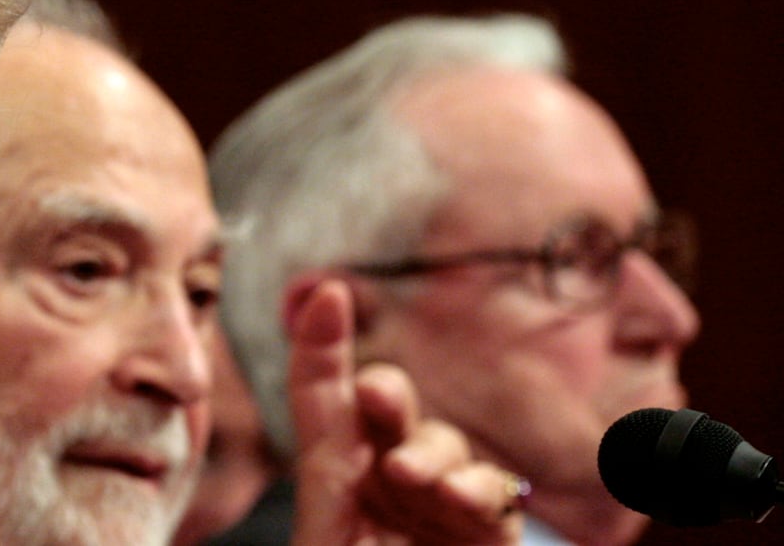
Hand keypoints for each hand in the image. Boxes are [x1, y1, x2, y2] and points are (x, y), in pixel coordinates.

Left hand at [286, 279, 523, 545]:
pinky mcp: (487, 534)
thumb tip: (329, 336)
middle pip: (389, 411)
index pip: (323, 397)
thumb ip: (326, 454)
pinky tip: (458, 496)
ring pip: (444, 446)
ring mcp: (440, 502)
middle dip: (386, 394)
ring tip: (406, 473)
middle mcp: (387, 477)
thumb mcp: (320, 532)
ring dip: (431, 452)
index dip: (321, 346)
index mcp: (334, 472)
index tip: (329, 294)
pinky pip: (496, 497)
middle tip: (375, 395)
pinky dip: (482, 492)